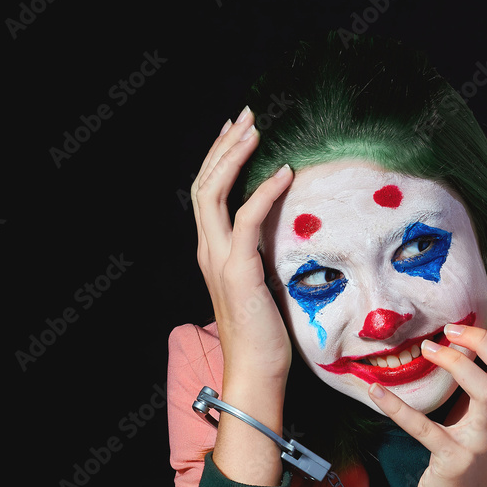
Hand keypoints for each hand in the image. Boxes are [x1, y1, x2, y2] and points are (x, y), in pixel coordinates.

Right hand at [191, 107, 294, 484]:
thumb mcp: (263, 285)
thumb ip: (263, 256)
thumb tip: (283, 234)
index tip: (239, 132)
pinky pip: (245, 220)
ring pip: (213, 193)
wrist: (258, 371)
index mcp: (213, 252)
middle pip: (203, 183)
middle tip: (245, 115)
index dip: (220, 159)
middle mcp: (209, 251)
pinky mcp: (239, 271)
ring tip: (254, 128)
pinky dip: (263, 192)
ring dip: (234, 156)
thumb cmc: (265, 334)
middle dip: (224, 145)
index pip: (207, 194)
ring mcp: (219, 260)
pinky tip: (282, 173)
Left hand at [367, 282, 486, 486]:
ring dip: (457, 365)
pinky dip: (401, 410)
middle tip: (450, 330)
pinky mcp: (453, 459)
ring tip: (428, 348)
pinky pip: (427, 431)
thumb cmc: (476, 447)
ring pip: (486, 392)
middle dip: (484, 340)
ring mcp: (482, 437)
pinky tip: (377, 393)